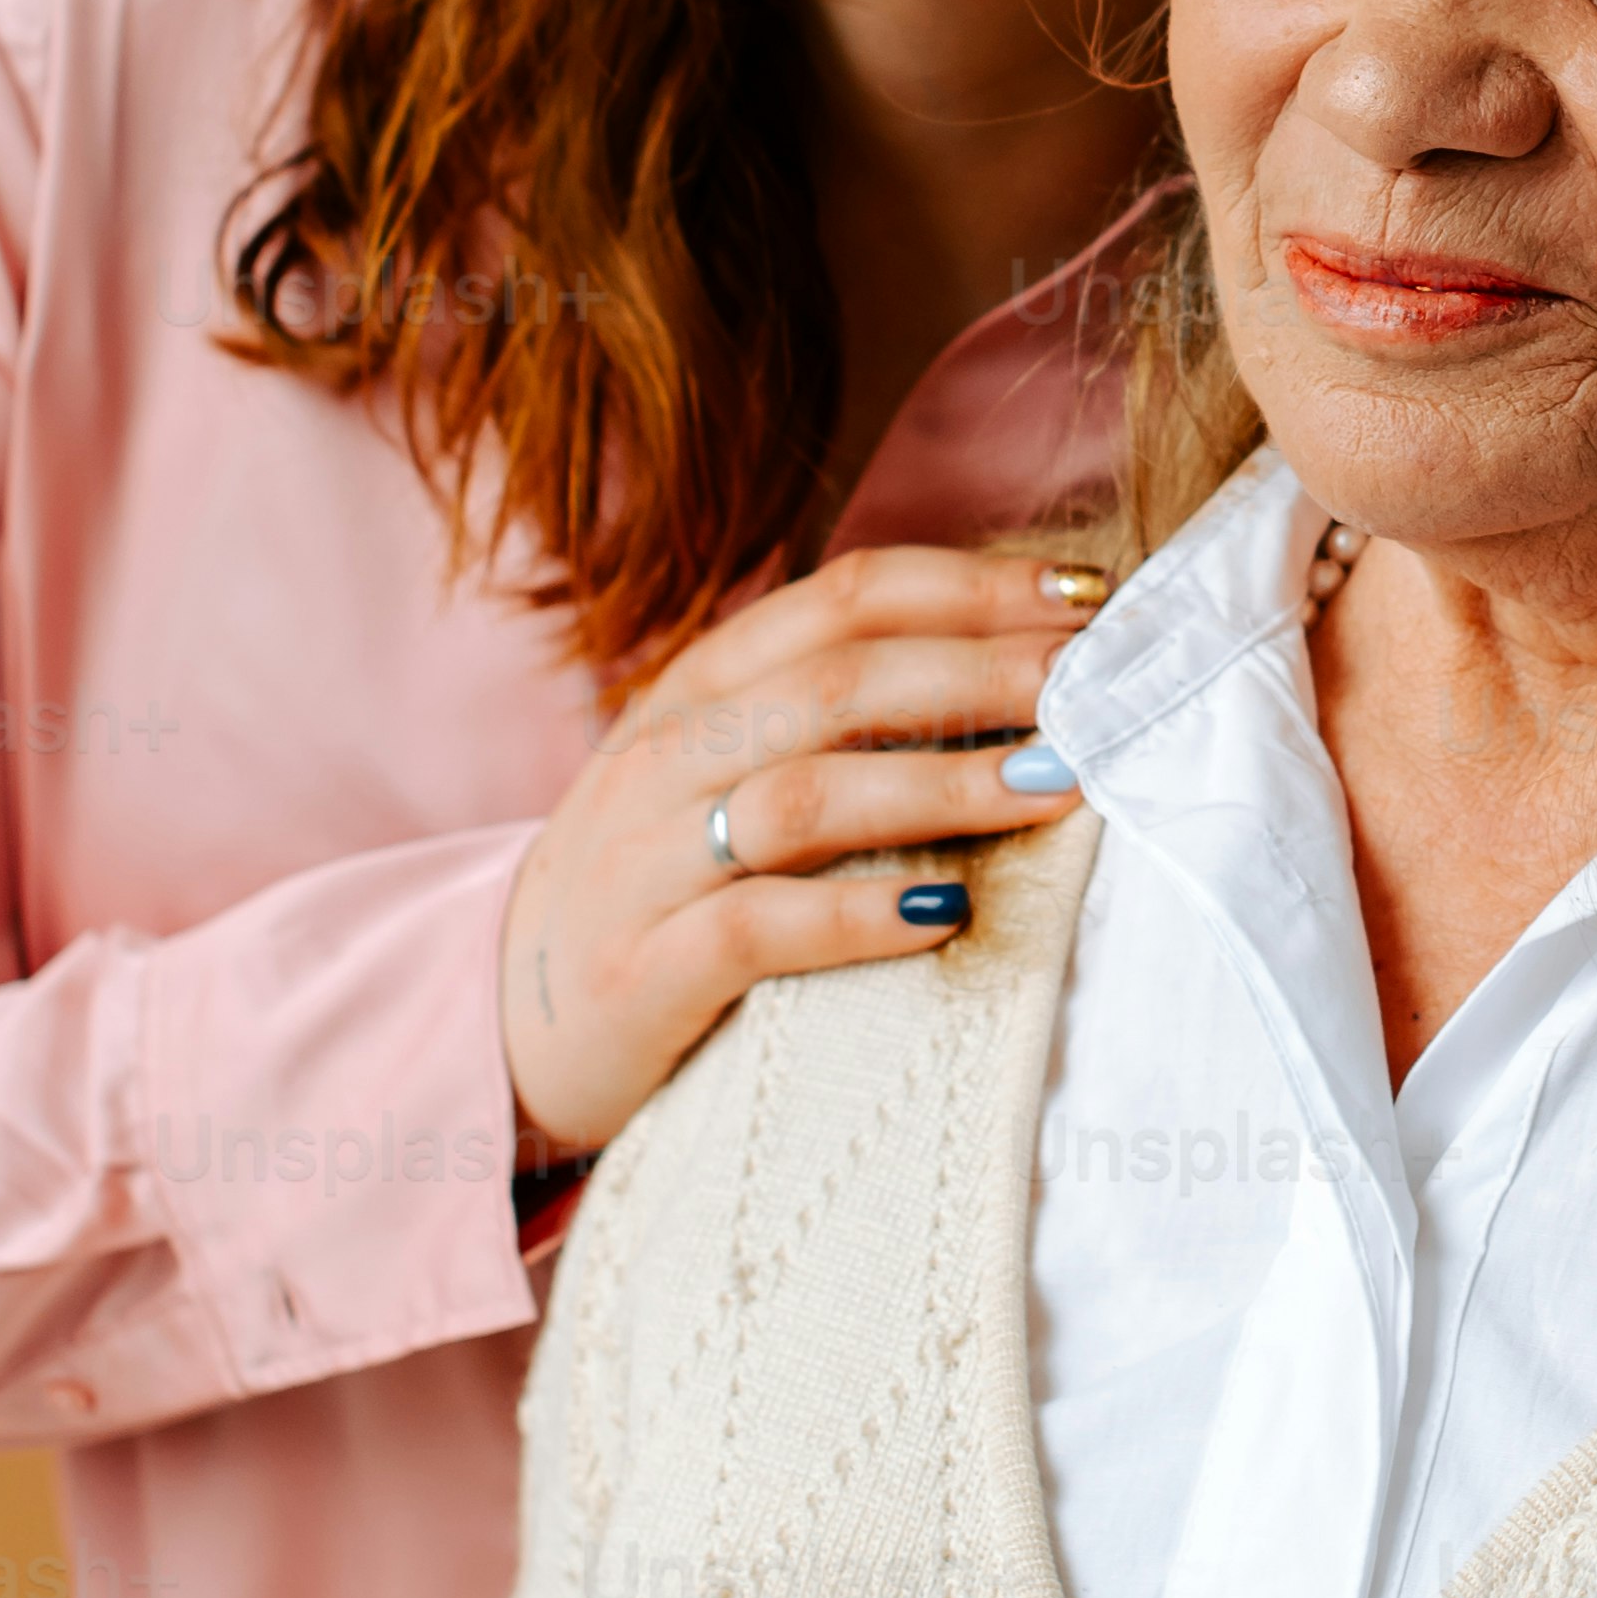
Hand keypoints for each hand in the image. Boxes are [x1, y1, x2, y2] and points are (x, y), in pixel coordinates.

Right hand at [499, 542, 1098, 1157]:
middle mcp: (666, 755)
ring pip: (804, 794)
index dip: (970, 585)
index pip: (843, 596)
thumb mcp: (719, 766)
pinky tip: (948, 914)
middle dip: (981, 672)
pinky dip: (857, 917)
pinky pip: (755, 928)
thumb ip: (830, 712)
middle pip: (837, 680)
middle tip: (1094, 690)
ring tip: (1050, 788)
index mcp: (697, 686)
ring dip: (940, 784)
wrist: (501, 1012)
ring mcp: (646, 862)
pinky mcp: (643, 972)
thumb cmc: (659, 881)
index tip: (1087, 600)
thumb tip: (1019, 665)